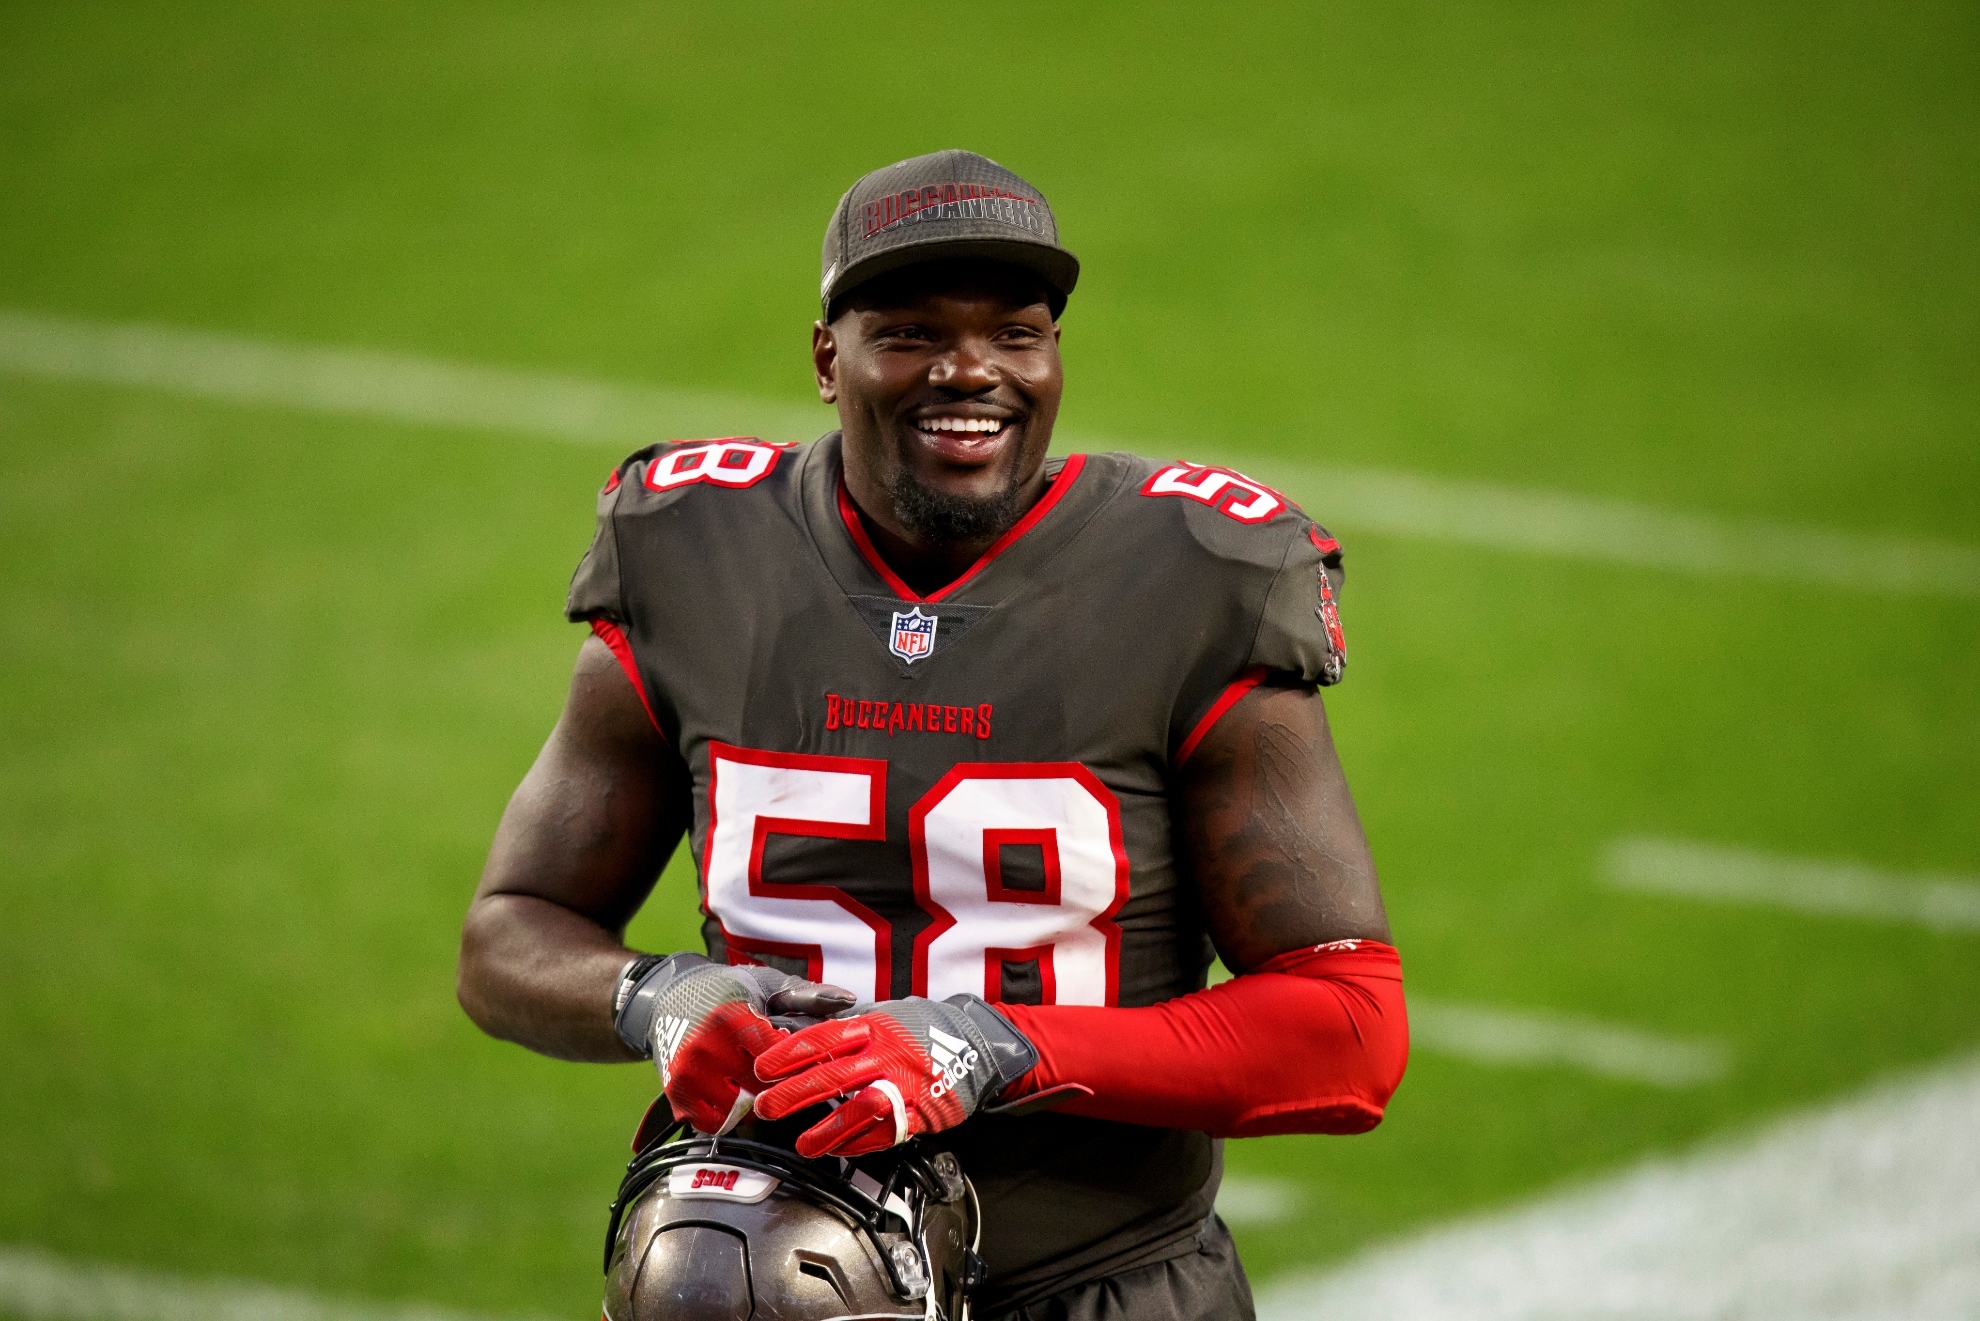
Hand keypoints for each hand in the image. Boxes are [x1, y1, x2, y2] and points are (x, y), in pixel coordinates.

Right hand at [614, 954, 855, 1134]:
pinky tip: (731, 1096)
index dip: (797, 1064)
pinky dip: (725, 1116)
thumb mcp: (766, 984)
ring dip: (751, 1103)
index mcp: (731, 1018)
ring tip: (754, 1085)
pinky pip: (712, 1123)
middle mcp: (706, 1047)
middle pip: (760, 1088)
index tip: (807, 1064)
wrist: (668, 998)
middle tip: (784, 1079)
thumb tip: (848, 1000)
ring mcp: (687, 1074)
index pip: (778, 1057)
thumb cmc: (726, 991)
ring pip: (738, 1110)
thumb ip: (807, 995)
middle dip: (777, 1086)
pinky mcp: (675, 1094)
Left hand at [753, 995, 1037, 1156]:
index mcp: (874, 1026)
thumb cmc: (924, 1030)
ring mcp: (905, 1085)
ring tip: (803, 1144)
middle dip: (794, 1093)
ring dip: (827, 1130)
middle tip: (766, 1108)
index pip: (823, 1038)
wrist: (979, 1045)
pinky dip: (859, 1143)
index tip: (761, 1067)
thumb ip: (850, 1032)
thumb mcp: (886, 1017)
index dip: (789, 1054)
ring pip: (859, 1108)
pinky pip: (885, 1132)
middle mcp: (886, 1054)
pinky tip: (838, 1149)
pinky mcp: (921, 1112)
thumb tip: (801, 1040)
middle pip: (833, 1075)